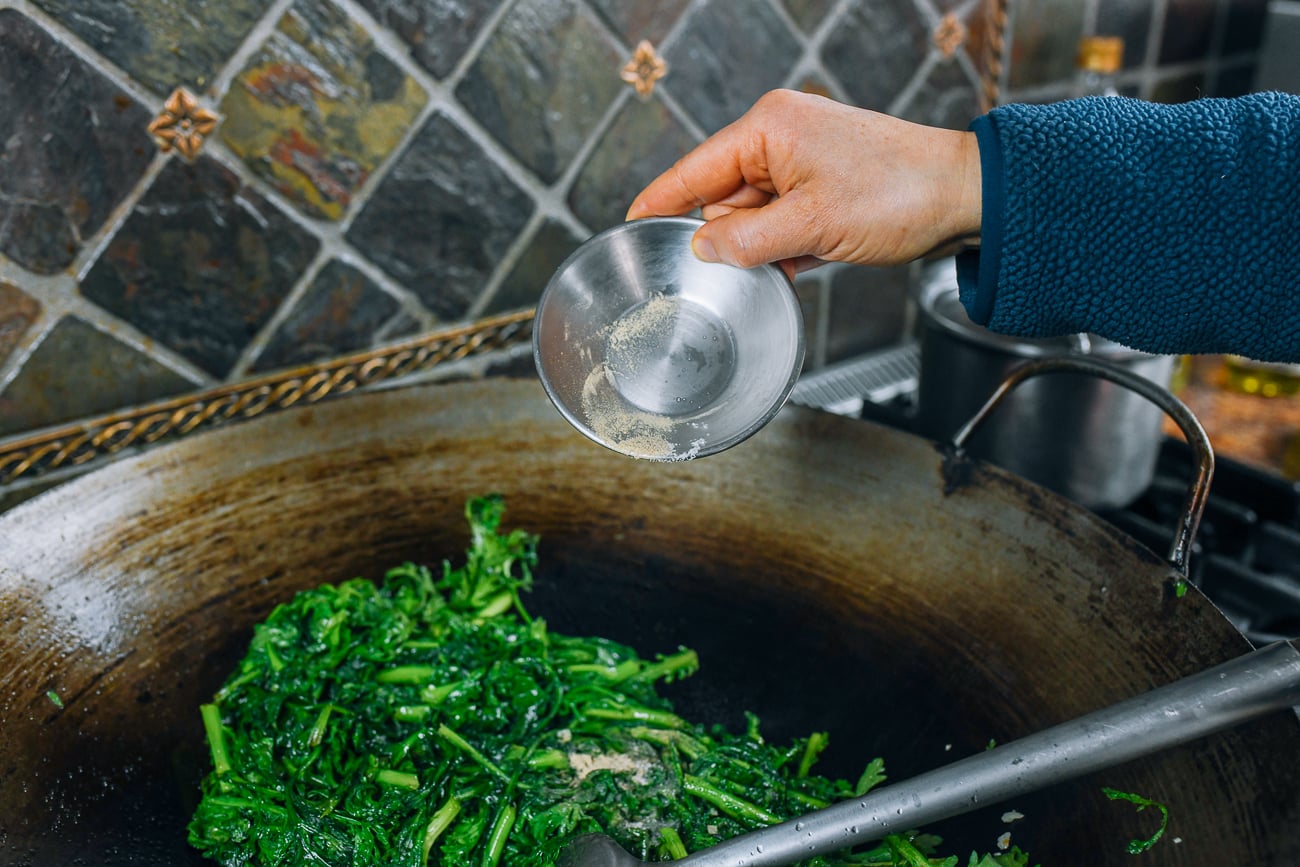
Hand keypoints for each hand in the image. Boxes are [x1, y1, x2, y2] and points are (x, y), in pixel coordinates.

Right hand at [626, 89, 982, 278]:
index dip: (661, 201)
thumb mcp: (812, 225)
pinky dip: (782, 248)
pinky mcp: (819, 190)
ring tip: (793, 259)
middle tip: (752, 263)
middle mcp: (779, 139)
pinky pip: (779, 224)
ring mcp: (800, 165)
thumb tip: (702, 248)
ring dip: (761, 247)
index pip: (694, 170)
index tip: (630, 224)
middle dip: (729, 237)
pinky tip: (799, 263)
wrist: (963, 197)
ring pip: (751, 217)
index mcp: (768, 128)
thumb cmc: (899, 194)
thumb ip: (747, 240)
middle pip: (721, 198)